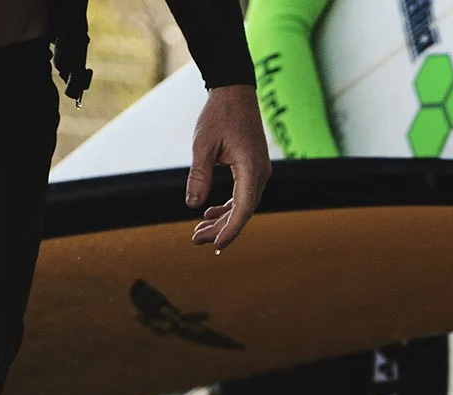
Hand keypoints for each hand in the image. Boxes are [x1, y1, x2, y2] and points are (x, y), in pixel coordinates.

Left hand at [188, 84, 270, 250]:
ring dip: (222, 220)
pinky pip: (243, 195)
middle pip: (243, 211)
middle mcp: (260, 173)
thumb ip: (199, 175)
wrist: (235, 92)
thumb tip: (191, 205)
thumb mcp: (203, 144)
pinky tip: (209, 213)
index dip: (231, 229)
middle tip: (196, 240)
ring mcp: (259, 172)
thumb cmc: (218, 115)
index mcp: (251, 167)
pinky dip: (227, 207)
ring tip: (199, 232)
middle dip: (221, 228)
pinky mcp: (253, 169)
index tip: (217, 244)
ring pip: (243, 205)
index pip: (244, 208)